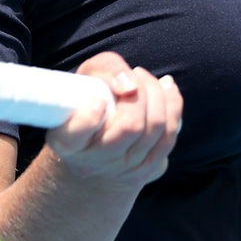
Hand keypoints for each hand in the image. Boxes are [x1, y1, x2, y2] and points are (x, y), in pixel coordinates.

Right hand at [46, 51, 181, 189]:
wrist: (94, 151)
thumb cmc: (88, 103)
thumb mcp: (84, 79)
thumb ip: (105, 69)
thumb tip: (131, 86)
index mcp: (68, 142)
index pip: (77, 134)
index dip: (89, 118)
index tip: (98, 101)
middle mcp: (94, 162)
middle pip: (131, 127)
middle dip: (142, 93)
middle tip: (135, 74)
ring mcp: (123, 170)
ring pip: (155, 130)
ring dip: (158, 95)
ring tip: (146, 79)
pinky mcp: (147, 171)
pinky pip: (169, 137)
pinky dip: (172, 105)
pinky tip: (166, 87)